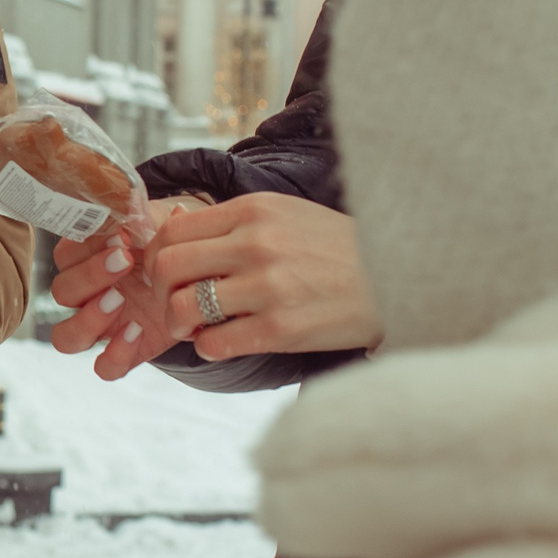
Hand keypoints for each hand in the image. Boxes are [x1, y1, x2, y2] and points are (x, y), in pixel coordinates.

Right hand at [50, 197, 189, 380]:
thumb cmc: (169, 245)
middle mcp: (88, 295)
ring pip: (66, 337)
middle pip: (62, 292)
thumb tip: (143, 209)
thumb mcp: (158, 226)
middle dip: (89, 276)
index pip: (65, 255)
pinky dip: (115, 355)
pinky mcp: (126, 352)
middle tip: (123, 261)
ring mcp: (103, 326)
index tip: (119, 234)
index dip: (86, 246)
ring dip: (88, 319)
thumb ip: (144, 218)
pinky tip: (137, 331)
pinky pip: (104, 368)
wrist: (199, 276)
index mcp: (88, 260)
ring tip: (119, 300)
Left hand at [141, 193, 382, 360]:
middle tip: (172, 302)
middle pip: (168, 267)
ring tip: (197, 327)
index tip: (166, 272)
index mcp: (253, 210)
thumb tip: (176, 221)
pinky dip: (208, 347)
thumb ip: (234, 220)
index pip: (173, 229)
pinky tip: (223, 342)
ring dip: (180, 324)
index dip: (157, 256)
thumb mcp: (287, 214)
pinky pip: (214, 343)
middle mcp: (256, 243)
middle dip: (159, 290)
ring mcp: (268, 287)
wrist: (400, 277)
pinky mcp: (281, 329)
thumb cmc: (339, 249)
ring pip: (183, 308)